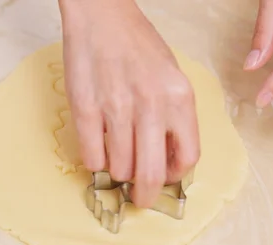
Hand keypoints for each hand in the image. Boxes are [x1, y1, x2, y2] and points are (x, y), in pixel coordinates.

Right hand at [58, 0, 199, 207]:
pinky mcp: (85, 108)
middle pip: (150, 174)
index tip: (162, 177)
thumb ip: (174, 117)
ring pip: (119, 168)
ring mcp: (116, 107)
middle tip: (137, 198)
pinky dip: (94, 161)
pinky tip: (96, 148)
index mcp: (180, 97)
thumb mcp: (172, 77)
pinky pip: (91, 156)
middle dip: (144, 196)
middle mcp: (151, 105)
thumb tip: (164, 158)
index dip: (173, 177)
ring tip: (114, 157)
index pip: (188, 157)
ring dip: (117, 171)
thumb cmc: (138, 46)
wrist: (101, 17)